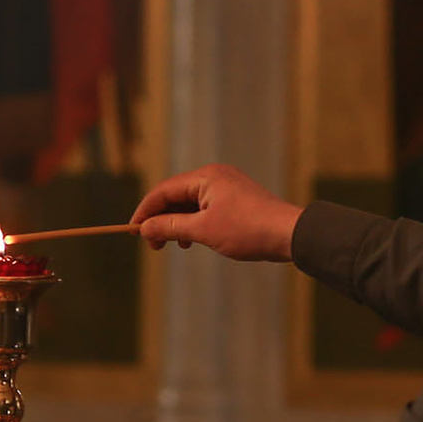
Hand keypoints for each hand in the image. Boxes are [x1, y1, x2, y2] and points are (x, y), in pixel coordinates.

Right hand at [133, 165, 300, 261]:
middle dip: (161, 220)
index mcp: (205, 177)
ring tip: (173, 245)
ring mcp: (226, 187)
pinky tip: (193, 241)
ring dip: (177, 224)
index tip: (133, 231)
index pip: (163, 191)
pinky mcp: (235, 199)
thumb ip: (170, 227)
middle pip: (175, 196)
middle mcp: (214, 176)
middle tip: (153, 245)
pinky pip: (204, 208)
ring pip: (190, 204)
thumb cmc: (248, 231)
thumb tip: (145, 228)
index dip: (145, 212)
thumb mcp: (203, 231)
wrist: (289, 234)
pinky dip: (194, 224)